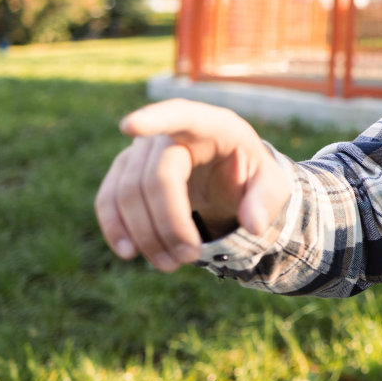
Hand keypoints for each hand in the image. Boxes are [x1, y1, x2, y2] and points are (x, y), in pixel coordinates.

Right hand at [94, 99, 292, 272]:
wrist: (230, 181)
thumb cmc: (251, 177)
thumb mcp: (273, 186)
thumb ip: (266, 201)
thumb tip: (253, 225)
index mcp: (214, 126)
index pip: (182, 116)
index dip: (155, 120)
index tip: (130, 126)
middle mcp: (173, 132)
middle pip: (156, 176)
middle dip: (169, 223)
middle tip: (190, 258)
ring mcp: (144, 151)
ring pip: (126, 191)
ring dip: (144, 234)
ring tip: (169, 264)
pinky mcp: (126, 171)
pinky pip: (109, 199)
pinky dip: (115, 227)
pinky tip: (128, 252)